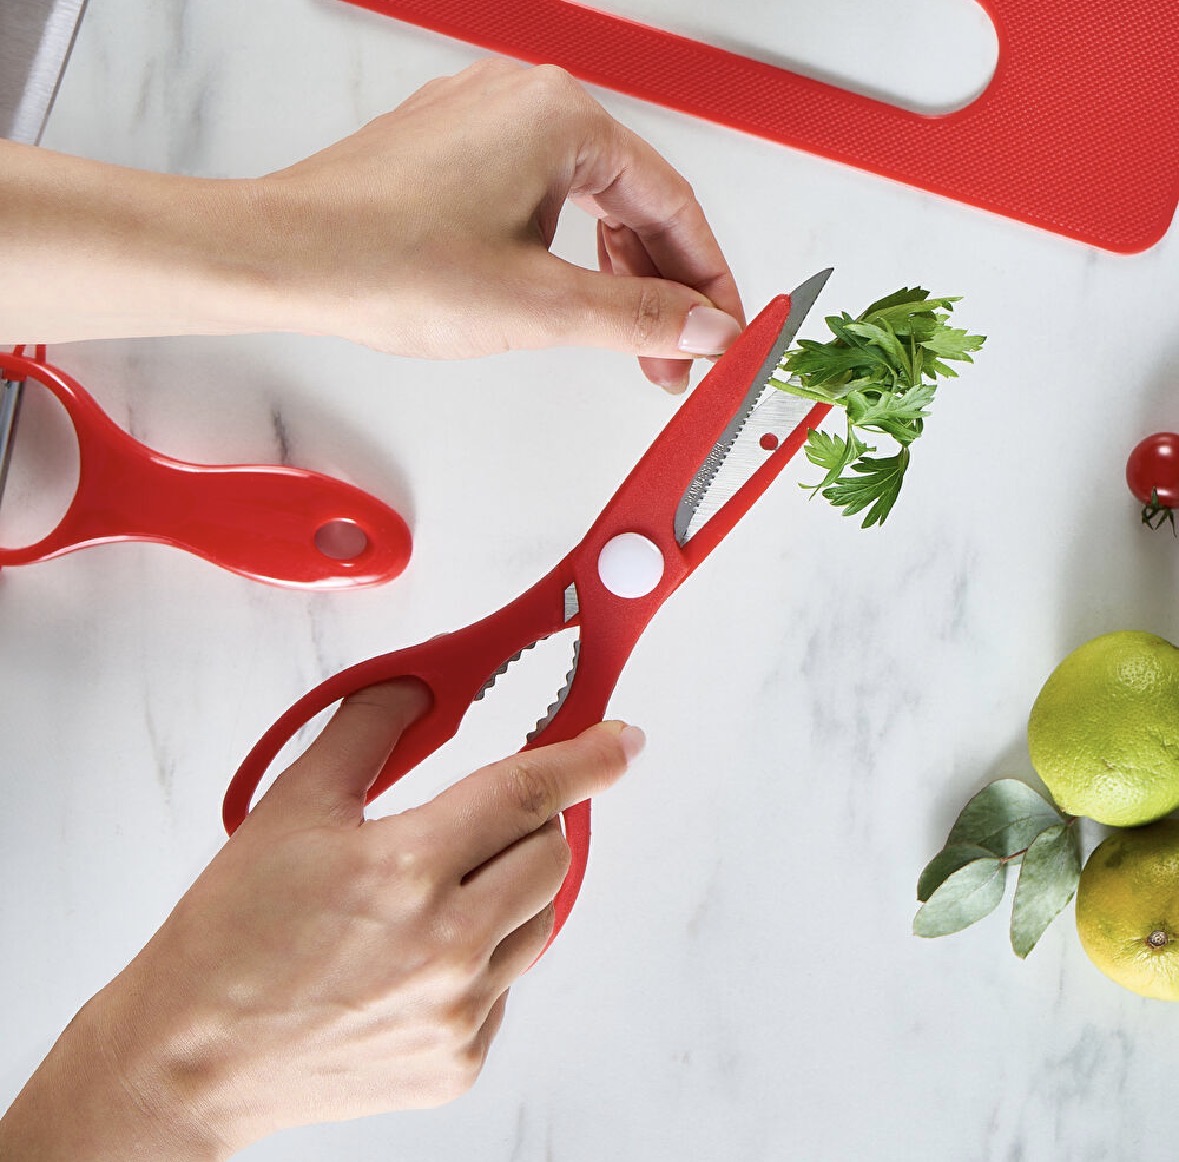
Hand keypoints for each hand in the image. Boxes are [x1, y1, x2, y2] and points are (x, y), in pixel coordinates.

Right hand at [0, 681, 640, 1158]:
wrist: (190, 1057)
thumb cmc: (230, 939)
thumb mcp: (291, 808)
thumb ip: (366, 732)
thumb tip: (419, 689)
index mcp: (408, 871)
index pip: (528, 792)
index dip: (586, 757)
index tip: (621, 741)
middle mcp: (448, 947)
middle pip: (550, 854)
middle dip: (532, 820)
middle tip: (479, 817)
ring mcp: (460, 1012)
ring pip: (539, 918)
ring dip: (511, 886)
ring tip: (436, 888)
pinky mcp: (459, 1060)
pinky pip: (508, 982)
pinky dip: (485, 951)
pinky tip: (419, 951)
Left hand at [253, 57, 743, 389]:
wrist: (285, 260)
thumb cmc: (384, 263)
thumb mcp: (539, 306)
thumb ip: (635, 317)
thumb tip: (702, 328)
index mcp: (561, 117)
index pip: (672, 203)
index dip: (708, 280)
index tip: (724, 330)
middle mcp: (526, 102)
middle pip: (633, 201)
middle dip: (660, 289)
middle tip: (676, 357)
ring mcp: (486, 124)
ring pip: (586, 203)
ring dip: (614, 278)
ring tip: (628, 346)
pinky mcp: (455, 153)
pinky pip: (539, 200)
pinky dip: (566, 255)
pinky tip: (572, 300)